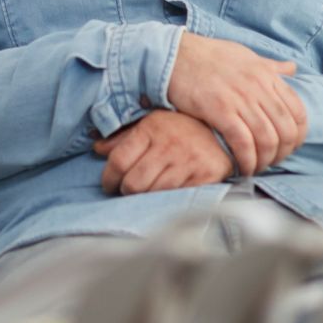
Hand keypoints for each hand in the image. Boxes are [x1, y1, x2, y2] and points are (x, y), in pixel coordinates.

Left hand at [94, 111, 233, 194]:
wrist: (226, 131)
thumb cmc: (183, 127)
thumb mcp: (152, 122)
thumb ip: (123, 137)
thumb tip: (97, 148)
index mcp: (151, 129)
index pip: (118, 161)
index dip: (108, 178)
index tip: (109, 184)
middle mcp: (168, 145)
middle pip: (133, 183)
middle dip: (125, 191)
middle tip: (127, 190)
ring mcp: (187, 161)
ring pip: (153, 193)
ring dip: (145, 198)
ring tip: (146, 193)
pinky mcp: (204, 176)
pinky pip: (176, 197)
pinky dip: (167, 200)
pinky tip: (166, 195)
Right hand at [164, 32, 306, 173]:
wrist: (175, 54)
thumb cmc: (209, 55)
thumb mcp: (246, 55)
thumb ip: (270, 66)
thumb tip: (292, 68)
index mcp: (267, 75)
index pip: (298, 112)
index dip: (298, 137)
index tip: (288, 148)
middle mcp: (258, 87)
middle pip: (286, 130)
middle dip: (283, 153)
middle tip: (272, 162)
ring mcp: (240, 98)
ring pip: (267, 139)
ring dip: (265, 160)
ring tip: (257, 167)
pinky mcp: (219, 110)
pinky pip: (243, 142)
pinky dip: (247, 160)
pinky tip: (243, 167)